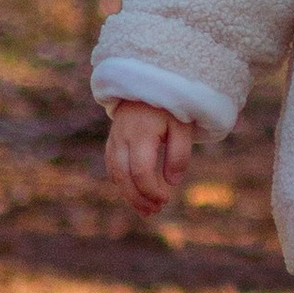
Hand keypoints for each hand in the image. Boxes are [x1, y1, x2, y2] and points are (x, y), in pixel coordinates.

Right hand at [105, 100, 196, 215]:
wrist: (150, 81)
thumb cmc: (170, 107)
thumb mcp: (182, 127)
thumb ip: (179, 154)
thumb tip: (171, 183)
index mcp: (141, 132)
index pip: (141, 171)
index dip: (152, 190)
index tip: (166, 199)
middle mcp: (123, 136)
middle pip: (123, 176)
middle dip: (138, 198)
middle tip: (155, 211)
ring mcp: (114, 137)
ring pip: (114, 173)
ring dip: (128, 195)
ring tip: (146, 210)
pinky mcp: (112, 140)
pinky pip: (112, 166)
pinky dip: (122, 183)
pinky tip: (135, 194)